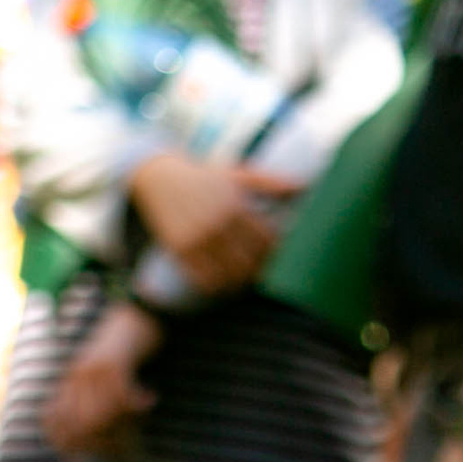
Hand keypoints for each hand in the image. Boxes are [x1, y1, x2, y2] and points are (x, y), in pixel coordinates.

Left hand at [45, 299, 162, 452]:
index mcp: (70, 380)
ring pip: (100, 412)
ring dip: (120, 428)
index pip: (53, 419)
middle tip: (119, 450)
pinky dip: (136, 403)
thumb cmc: (123, 348)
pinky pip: (122, 394)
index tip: (76, 458)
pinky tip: (150, 401)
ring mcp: (94, 369)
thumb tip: (97, 428)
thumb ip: (94, 397)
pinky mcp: (114, 362)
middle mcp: (77, 377)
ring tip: (135, 432)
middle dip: (97, 443)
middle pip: (78, 422)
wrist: (135, 314)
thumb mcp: (102, 374)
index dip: (62, 442)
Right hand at [127, 153, 296, 294]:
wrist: (159, 177)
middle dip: (260, 271)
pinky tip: (225, 284)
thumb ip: (271, 183)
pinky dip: (218, 287)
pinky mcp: (180, 250)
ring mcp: (197, 239)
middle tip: (263, 273)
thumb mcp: (238, 174)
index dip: (276, 255)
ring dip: (241, 283)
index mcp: (236, 207)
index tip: (280, 258)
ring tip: (246, 281)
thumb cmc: (206, 177)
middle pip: (250, 263)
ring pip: (229, 276)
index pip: (267, 243)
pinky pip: (205, 280)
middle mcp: (217, 224)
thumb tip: (304, 187)